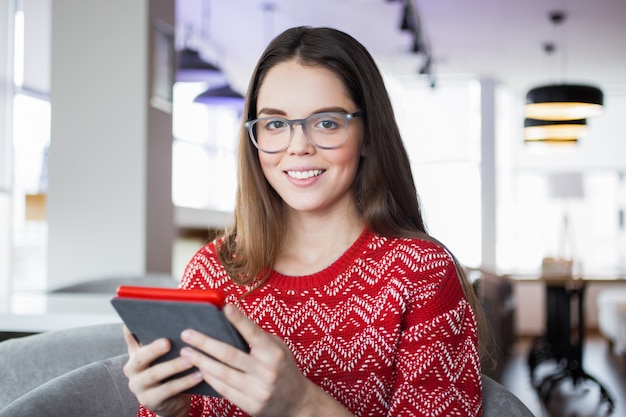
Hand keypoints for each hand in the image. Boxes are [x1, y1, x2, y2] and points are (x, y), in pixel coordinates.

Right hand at [122, 326, 198, 416]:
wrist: (172, 402)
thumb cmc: (170, 372)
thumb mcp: (164, 355)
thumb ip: (164, 338)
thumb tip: (182, 317)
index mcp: (135, 352)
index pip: (130, 335)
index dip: (131, 327)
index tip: (138, 318)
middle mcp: (132, 368)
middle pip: (141, 356)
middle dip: (154, 349)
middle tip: (168, 342)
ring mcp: (138, 386)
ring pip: (155, 374)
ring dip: (174, 366)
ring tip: (191, 360)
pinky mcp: (148, 401)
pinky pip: (168, 390)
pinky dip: (185, 382)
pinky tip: (199, 375)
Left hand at [180, 304, 352, 416]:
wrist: (296, 402)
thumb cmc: (284, 369)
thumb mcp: (278, 349)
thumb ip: (258, 338)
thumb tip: (234, 320)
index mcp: (274, 353)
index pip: (254, 334)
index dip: (240, 320)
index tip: (226, 307)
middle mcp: (266, 371)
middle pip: (230, 355)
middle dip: (205, 344)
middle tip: (187, 334)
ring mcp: (258, 390)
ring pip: (223, 374)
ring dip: (201, 362)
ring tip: (186, 352)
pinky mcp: (251, 405)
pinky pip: (224, 390)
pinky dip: (210, 379)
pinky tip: (199, 370)